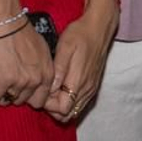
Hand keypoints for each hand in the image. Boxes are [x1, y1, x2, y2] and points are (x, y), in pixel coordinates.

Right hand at [0, 18, 55, 109]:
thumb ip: (43, 68)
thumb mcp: (43, 51)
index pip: (40, 100)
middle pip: (22, 101)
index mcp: (48, 74)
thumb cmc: (24, 34)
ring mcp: (21, 81)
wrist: (9, 24)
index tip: (20, 92)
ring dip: (1, 95)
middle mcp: (36, 80)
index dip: (29, 97)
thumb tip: (38, 80)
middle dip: (14, 95)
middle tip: (6, 86)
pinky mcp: (4, 80)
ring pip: (7, 100)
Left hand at [45, 0, 118, 123]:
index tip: (42, 91)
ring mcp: (91, 87)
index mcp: (79, 81)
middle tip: (45, 92)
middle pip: (67, 114)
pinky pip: (80, 102)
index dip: (48, 105)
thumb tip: (50, 89)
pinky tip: (62, 87)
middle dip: (53, 108)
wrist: (99, 26)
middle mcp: (87, 88)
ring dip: (61, 105)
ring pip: (74, 110)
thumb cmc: (80, 34)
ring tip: (52, 89)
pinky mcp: (93, 84)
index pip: (62, 110)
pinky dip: (69, 100)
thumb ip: (58, 71)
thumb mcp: (64, 48)